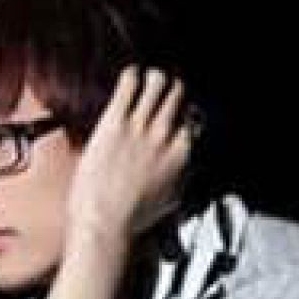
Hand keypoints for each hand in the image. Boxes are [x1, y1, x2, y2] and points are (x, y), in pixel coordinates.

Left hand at [67, 65, 192, 240]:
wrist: (105, 222)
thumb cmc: (132, 218)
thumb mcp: (170, 200)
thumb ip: (180, 178)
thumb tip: (185, 170)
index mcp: (180, 156)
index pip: (193, 121)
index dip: (187, 114)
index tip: (181, 113)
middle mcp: (164, 137)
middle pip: (178, 97)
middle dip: (172, 91)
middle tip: (164, 89)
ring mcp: (140, 127)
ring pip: (158, 84)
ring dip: (154, 79)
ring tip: (149, 79)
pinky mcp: (115, 122)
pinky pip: (129, 85)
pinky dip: (131, 76)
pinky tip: (130, 76)